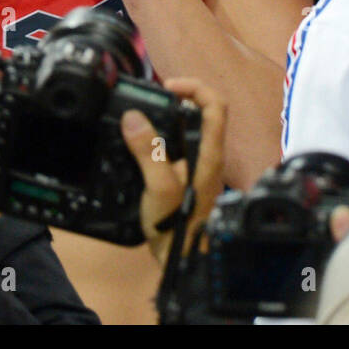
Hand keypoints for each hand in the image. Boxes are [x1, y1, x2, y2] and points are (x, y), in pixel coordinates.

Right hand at [120, 77, 226, 266]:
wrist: (182, 261)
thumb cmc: (178, 226)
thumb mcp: (159, 186)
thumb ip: (148, 152)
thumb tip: (133, 117)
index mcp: (210, 153)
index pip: (215, 105)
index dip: (194, 87)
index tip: (167, 88)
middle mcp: (208, 156)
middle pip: (202, 113)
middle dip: (176, 100)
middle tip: (149, 99)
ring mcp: (198, 167)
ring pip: (188, 130)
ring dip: (167, 119)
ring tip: (140, 118)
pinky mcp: (186, 178)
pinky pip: (177, 147)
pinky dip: (161, 138)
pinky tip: (140, 146)